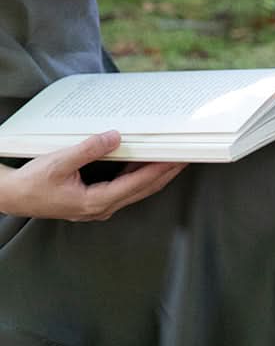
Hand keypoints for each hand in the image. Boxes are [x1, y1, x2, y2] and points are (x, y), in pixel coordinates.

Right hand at [0, 132, 186, 220]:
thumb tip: (115, 137)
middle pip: (144, 189)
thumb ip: (88, 149)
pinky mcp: (96, 202)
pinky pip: (125, 188)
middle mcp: (104, 208)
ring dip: (155, 174)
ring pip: (136, 190)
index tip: (178, 158)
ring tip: (173, 158)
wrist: (14, 197)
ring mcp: (101, 207)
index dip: (161, 170)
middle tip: (187, 156)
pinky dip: (139, 176)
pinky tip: (145, 163)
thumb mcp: (59, 162)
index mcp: (97, 201)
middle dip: (167, 173)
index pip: (139, 184)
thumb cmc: (33, 182)